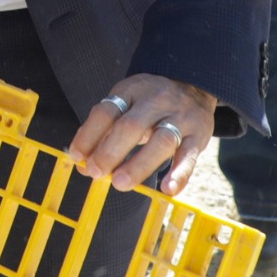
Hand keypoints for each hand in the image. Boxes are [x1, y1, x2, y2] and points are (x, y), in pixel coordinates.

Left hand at [66, 75, 217, 192]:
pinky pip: (190, 156)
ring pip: (161, 141)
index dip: (89, 134)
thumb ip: (105, 133)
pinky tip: (168, 190)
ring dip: (138, 165)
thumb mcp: (126, 107)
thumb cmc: (149, 105)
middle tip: (95, 173)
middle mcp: (156, 100)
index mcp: (131, 91)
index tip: (77, 157)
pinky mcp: (199, 134)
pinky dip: (179, 174)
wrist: (192, 86)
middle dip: (110, 151)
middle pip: (131, 126)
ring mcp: (180, 117)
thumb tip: (82, 166)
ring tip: (120, 183)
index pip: (106, 111)